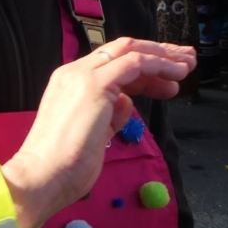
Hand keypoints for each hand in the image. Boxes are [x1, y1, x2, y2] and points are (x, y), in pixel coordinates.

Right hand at [0, 39, 194, 227]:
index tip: (167, 80)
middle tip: (184, 60)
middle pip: (124, 49)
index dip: (145, 69)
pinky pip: (135, 64)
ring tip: (187, 66)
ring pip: (131, 51)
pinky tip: (175, 74)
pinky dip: (159, 65)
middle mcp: (74, 73)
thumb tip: (126, 104)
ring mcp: (83, 76)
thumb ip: (110, 116)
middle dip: (158, 52)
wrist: (41, 177)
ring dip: (163, 57)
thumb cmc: (62, 168)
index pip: (113, 65)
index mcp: (70, 83)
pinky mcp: (95, 85)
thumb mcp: (94, 137)